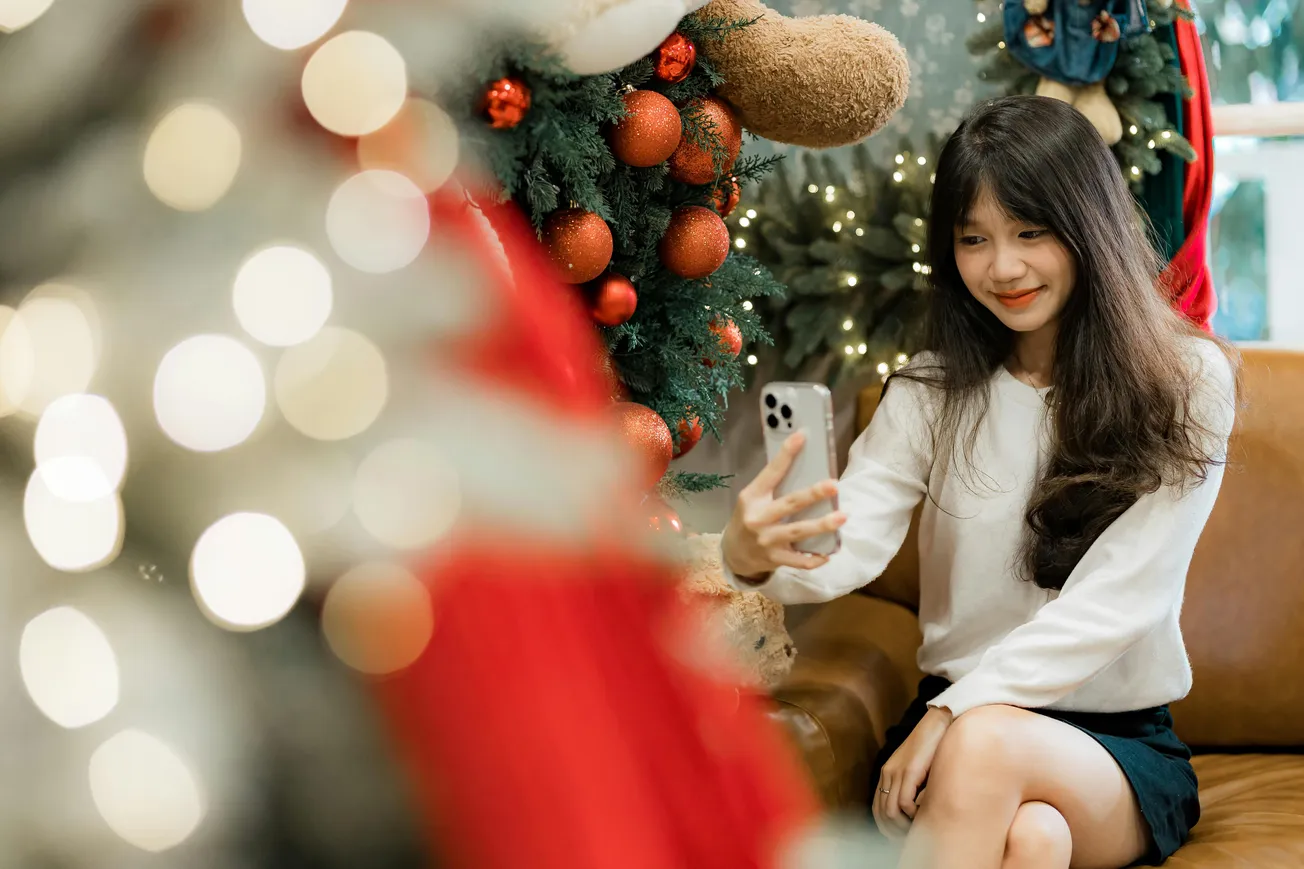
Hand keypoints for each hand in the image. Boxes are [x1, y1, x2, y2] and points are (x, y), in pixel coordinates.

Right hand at [721, 431, 845, 580]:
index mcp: (752, 497)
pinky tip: (828, 554)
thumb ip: (772, 486)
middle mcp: (758, 518)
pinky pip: (798, 560)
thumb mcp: (752, 499)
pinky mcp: (774, 559)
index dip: (786, 455)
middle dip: (813, 494)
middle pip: (789, 504)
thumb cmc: (749, 518)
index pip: (771, 473)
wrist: (733, 554)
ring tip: (842, 517)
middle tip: (834, 485)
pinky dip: (813, 559)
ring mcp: (766, 540)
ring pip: (797, 531)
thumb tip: (804, 465)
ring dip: (821, 525)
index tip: (801, 437)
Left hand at [873, 706, 953, 841]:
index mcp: (887, 775)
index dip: (887, 828)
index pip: (877, 810)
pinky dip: (913, 814)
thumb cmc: (932, 748)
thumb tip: (915, 813)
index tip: (902, 837)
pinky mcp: (910, 770)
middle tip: (911, 837)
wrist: (936, 723)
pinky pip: (905, 802)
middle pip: (881, 814)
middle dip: (895, 831)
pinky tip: (923, 812)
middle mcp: (888, 774)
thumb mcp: (917, 769)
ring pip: (891, 811)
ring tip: (918, 828)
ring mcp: (897, 772)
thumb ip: (912, 786)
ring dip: (905, 826)